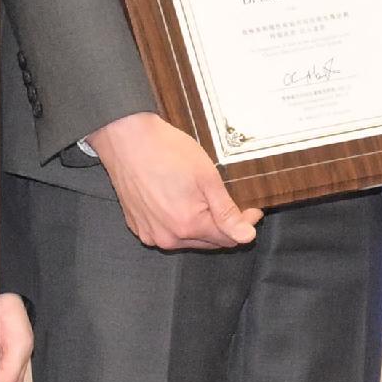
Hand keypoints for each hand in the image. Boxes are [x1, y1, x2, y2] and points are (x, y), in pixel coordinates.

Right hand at [86, 109, 259, 249]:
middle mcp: (168, 238)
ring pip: (187, 239)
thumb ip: (227, 212)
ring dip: (200, 225)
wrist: (127, 139)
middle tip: (232, 203)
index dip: (245, 225)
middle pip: (208, 242)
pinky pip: (166, 232)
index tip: (253, 210)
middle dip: (223, 226)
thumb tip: (247, 236)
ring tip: (203, 199)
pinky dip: (178, 222)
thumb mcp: (207, 178)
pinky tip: (179, 201)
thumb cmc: (167, 152)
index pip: (228, 239)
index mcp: (188, 227)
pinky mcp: (137, 226)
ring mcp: (150, 234)